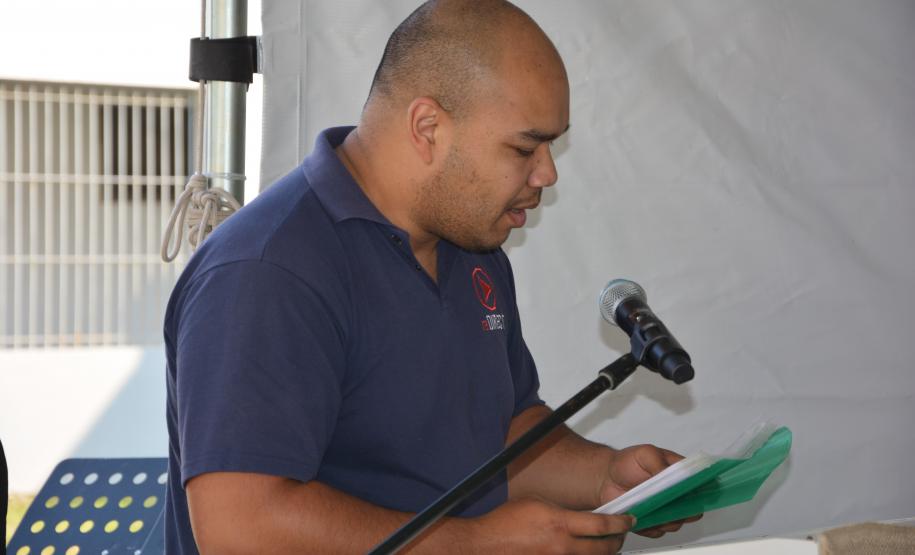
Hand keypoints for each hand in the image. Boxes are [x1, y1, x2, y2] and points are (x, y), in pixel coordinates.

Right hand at [470, 497, 634, 553]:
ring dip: (603, 552)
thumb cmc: (506, 523)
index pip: (602, 525)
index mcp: (560, 523)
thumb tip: (582, 515)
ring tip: (606, 544)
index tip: (629, 519)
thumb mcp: (538, 504)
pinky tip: (585, 552)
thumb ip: (563, 510)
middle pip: (605, 547)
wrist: (486, 544)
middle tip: (621, 533)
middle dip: (618, 540)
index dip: (621, 522)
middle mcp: (562, 546)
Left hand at [598, 444, 702, 538]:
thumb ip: (658, 462)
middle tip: (667, 503)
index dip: (702, 491)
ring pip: (677, 522)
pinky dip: (651, 527)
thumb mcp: (644, 454)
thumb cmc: (627, 462)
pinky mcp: (653, 521)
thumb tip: (669, 474)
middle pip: (693, 508)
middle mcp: (677, 493)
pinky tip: (640, 516)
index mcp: (680, 474)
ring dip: (666, 519)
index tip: (692, 493)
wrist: (606, 477)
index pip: (701, 484)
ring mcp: (666, 509)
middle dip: (684, 509)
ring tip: (649, 508)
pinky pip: (659, 531)